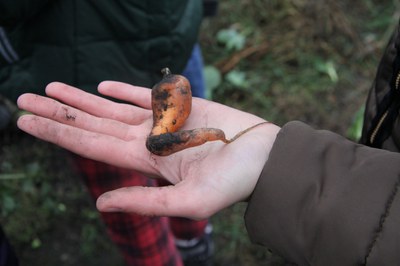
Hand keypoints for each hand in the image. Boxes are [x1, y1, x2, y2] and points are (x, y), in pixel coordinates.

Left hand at [17, 81, 279, 218]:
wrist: (263, 158)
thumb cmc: (232, 183)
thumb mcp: (186, 202)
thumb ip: (144, 201)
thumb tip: (100, 203)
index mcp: (144, 162)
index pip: (90, 145)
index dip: (58, 132)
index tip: (26, 122)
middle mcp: (146, 141)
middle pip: (92, 123)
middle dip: (58, 111)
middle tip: (23, 99)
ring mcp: (161, 122)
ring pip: (112, 107)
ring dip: (81, 97)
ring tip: (49, 87)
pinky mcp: (180, 106)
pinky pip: (146, 96)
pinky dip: (123, 90)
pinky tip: (102, 87)